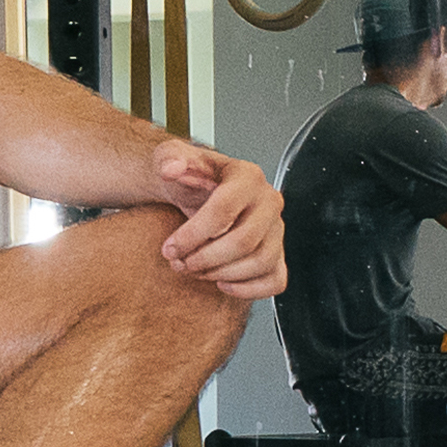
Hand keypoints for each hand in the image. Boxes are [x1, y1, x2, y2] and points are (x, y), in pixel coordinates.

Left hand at [152, 141, 286, 300]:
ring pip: (261, 262)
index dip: (194, 234)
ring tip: (196, 270)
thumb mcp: (171, 157)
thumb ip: (169, 158)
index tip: (171, 247)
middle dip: (206, 259)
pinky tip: (221, 282)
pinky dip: (249, 289)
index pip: (225, 209)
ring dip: (222, 274)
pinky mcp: (277, 253)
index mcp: (247, 176)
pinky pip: (275, 280)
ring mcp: (276, 229)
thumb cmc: (189, 178)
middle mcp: (268, 201)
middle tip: (181, 262)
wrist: (199, 191)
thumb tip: (172, 168)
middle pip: (244, 241)